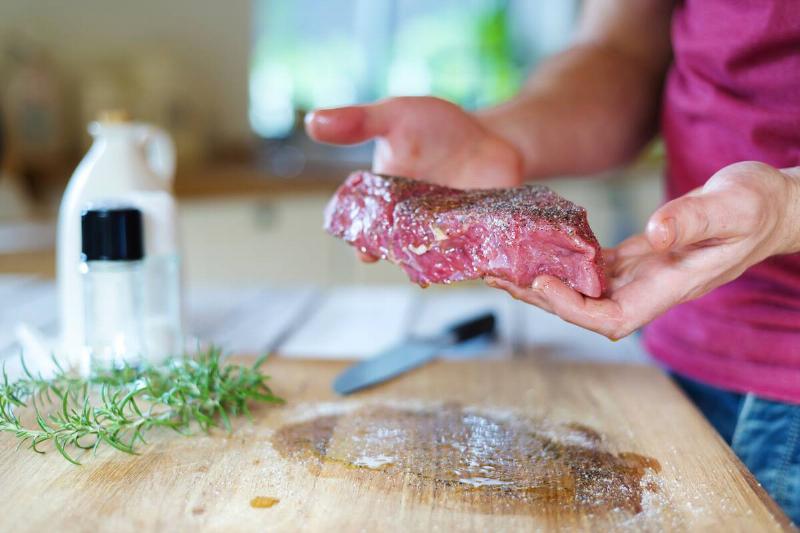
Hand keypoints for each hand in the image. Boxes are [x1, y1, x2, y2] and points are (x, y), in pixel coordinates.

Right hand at [306, 96, 522, 261]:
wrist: (490, 136)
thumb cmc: (435, 129)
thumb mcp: (393, 117)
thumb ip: (356, 122)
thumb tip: (311, 121)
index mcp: (384, 205)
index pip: (366, 231)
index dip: (364, 244)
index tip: (366, 250)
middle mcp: (412, 228)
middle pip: (401, 252)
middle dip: (403, 256)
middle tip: (408, 255)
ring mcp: (446, 236)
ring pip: (437, 261)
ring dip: (439, 260)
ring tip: (443, 255)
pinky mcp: (479, 239)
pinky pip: (475, 258)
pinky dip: (477, 261)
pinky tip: (480, 257)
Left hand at [487, 161, 799, 339]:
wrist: (772, 206)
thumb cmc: (759, 206)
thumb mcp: (732, 206)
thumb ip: (694, 221)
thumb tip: (654, 233)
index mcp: (672, 286)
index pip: (613, 317)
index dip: (574, 309)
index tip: (541, 284)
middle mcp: (652, 288)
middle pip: (586, 309)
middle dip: (541, 298)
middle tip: (497, 276)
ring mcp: (643, 275)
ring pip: (584, 290)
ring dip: (544, 281)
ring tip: (502, 265)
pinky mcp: (639, 257)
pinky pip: (594, 267)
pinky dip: (564, 260)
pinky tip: (538, 247)